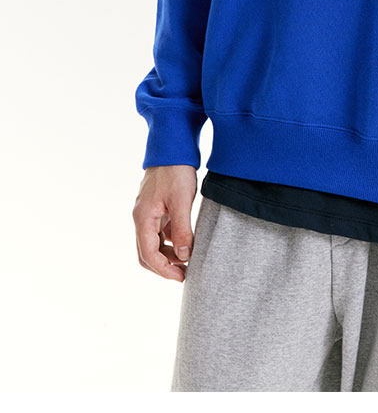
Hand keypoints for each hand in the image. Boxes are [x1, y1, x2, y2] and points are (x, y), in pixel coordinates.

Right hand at [133, 165, 197, 281]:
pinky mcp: (157, 208)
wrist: (173, 146)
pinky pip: (161, 232)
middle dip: (164, 266)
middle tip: (184, 275)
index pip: (148, 254)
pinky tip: (187, 242)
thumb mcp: (182, 201)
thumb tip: (185, 256)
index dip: (164, 270)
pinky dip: (171, 241)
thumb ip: (182, 229)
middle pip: (147, 252)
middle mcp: (142, 217)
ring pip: (154, 243)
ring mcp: (148, 213)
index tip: (181, 277)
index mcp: (143, 218)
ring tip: (189, 260)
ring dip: (169, 255)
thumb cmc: (176, 170)